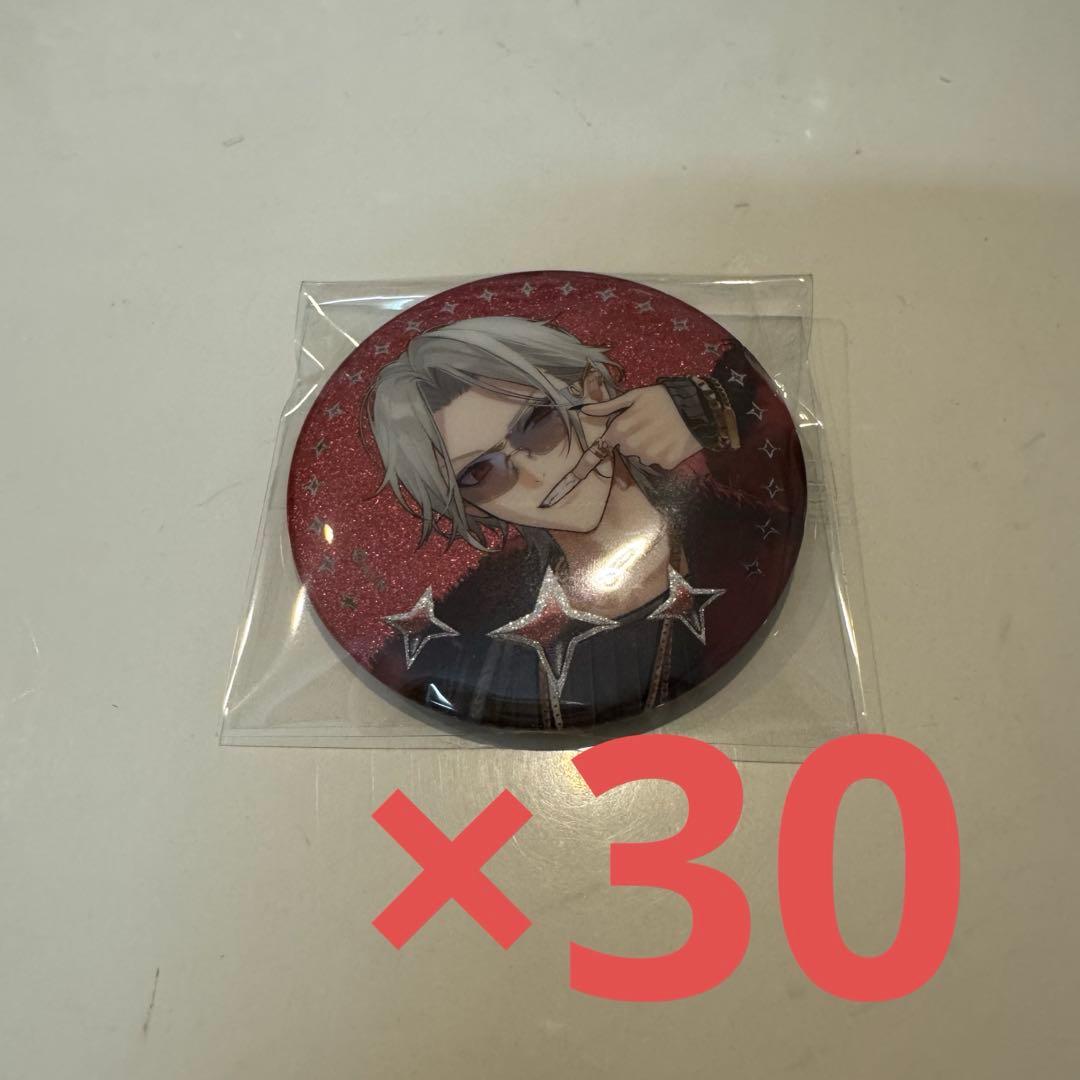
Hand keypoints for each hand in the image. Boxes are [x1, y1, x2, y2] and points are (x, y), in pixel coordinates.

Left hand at [581, 386, 701, 469]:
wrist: (698, 406)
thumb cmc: (662, 398)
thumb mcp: (634, 396)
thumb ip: (608, 407)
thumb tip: (584, 410)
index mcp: (621, 429)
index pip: (600, 450)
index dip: (585, 465)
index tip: (574, 478)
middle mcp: (631, 446)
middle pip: (626, 450)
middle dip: (633, 440)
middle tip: (649, 425)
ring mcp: (649, 457)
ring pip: (642, 457)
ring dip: (649, 448)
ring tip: (662, 431)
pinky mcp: (666, 464)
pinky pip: (659, 462)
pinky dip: (664, 454)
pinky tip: (672, 440)